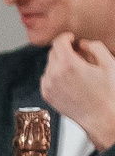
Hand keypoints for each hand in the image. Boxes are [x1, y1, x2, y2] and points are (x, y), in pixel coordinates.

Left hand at [42, 34, 114, 152]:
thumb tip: (82, 43)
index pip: (59, 42)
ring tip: (77, 72)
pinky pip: (46, 79)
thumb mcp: (109, 64)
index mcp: (69, 64)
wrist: (102, 118)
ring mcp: (48, 85)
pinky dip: (55, 76)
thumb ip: (95, 47)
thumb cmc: (108, 94)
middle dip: (65, 51)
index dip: (66, 37)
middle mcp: (54, 74)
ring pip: (49, 66)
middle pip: (53, 53)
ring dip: (60, 64)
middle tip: (79, 56)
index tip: (71, 39)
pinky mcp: (46, 95)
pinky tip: (70, 82)